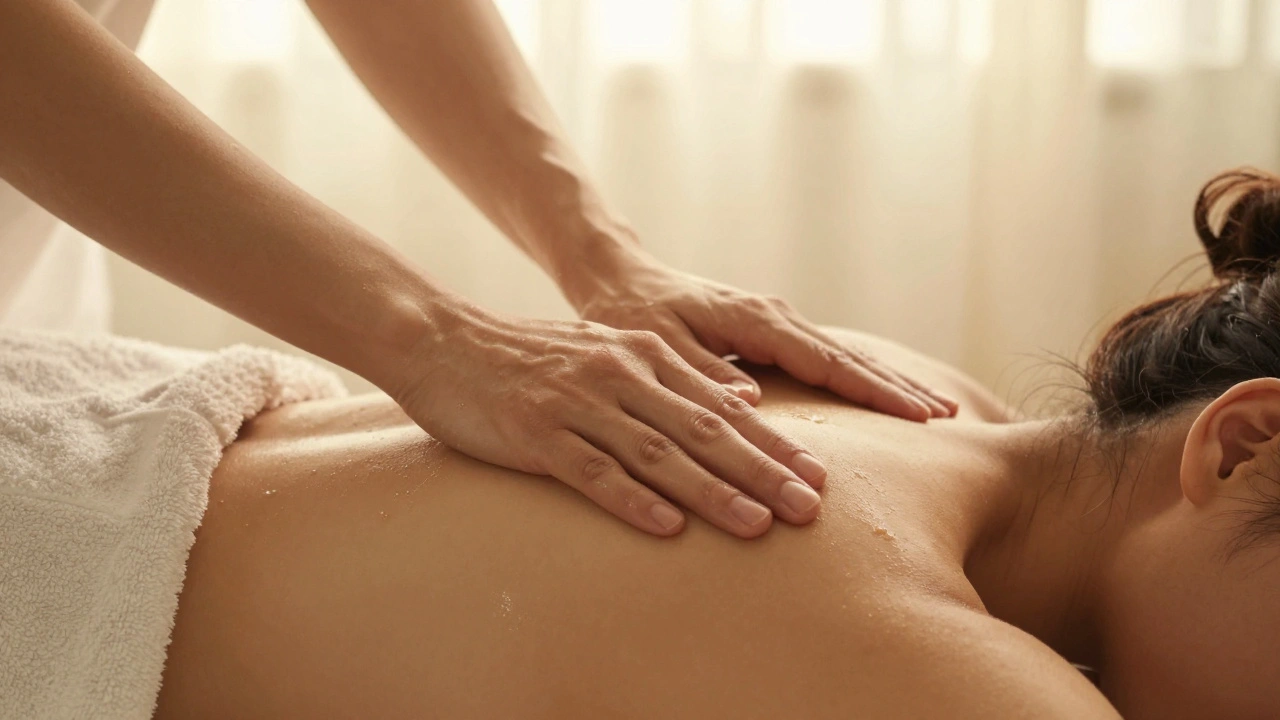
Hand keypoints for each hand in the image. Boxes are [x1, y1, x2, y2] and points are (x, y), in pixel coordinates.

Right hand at [388, 304, 827, 538]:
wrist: (446, 342)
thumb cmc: (533, 360)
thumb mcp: (607, 358)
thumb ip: (666, 382)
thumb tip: (735, 407)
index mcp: (644, 356)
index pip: (723, 405)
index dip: (773, 443)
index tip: (818, 477)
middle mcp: (620, 375)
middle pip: (704, 431)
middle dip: (762, 471)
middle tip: (809, 509)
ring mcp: (577, 403)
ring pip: (657, 452)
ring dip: (711, 491)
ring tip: (756, 525)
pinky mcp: (536, 432)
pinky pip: (592, 471)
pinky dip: (632, 500)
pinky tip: (667, 529)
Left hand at [565, 246, 957, 419]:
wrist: (622, 278)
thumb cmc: (632, 314)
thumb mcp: (656, 346)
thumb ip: (700, 373)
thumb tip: (748, 404)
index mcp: (753, 319)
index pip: (826, 361)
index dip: (873, 391)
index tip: (917, 415)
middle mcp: (774, 317)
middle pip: (849, 357)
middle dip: (899, 388)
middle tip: (949, 418)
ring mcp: (776, 323)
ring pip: (844, 356)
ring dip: (888, 383)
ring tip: (936, 410)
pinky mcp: (770, 333)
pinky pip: (825, 358)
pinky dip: (859, 378)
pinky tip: (884, 397)